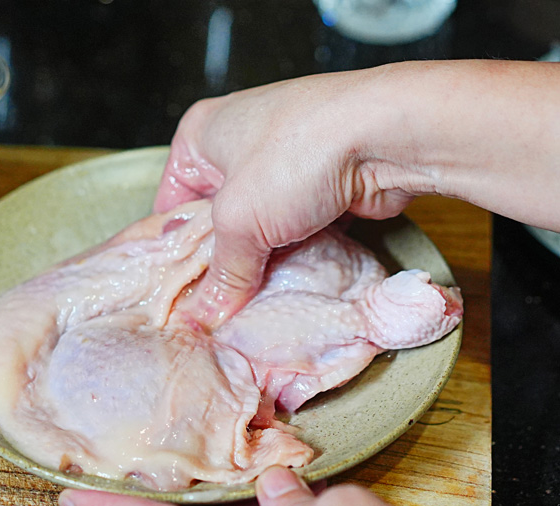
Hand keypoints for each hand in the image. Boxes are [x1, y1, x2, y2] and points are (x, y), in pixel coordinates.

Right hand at [154, 72, 416, 324]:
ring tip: (253, 296)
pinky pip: (296, 228)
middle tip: (217, 302)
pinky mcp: (322, 182)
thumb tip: (205, 314)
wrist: (390, 135)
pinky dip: (295, 253)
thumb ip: (222, 272)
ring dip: (262, 259)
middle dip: (222, 259)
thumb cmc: (298, 155)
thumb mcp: (240, 221)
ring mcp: (285, 161)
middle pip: (217, 219)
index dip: (175, 250)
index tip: (181, 291)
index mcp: (201, 134)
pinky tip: (292, 280)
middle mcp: (239, 141)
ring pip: (260, 227)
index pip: (171, 204)